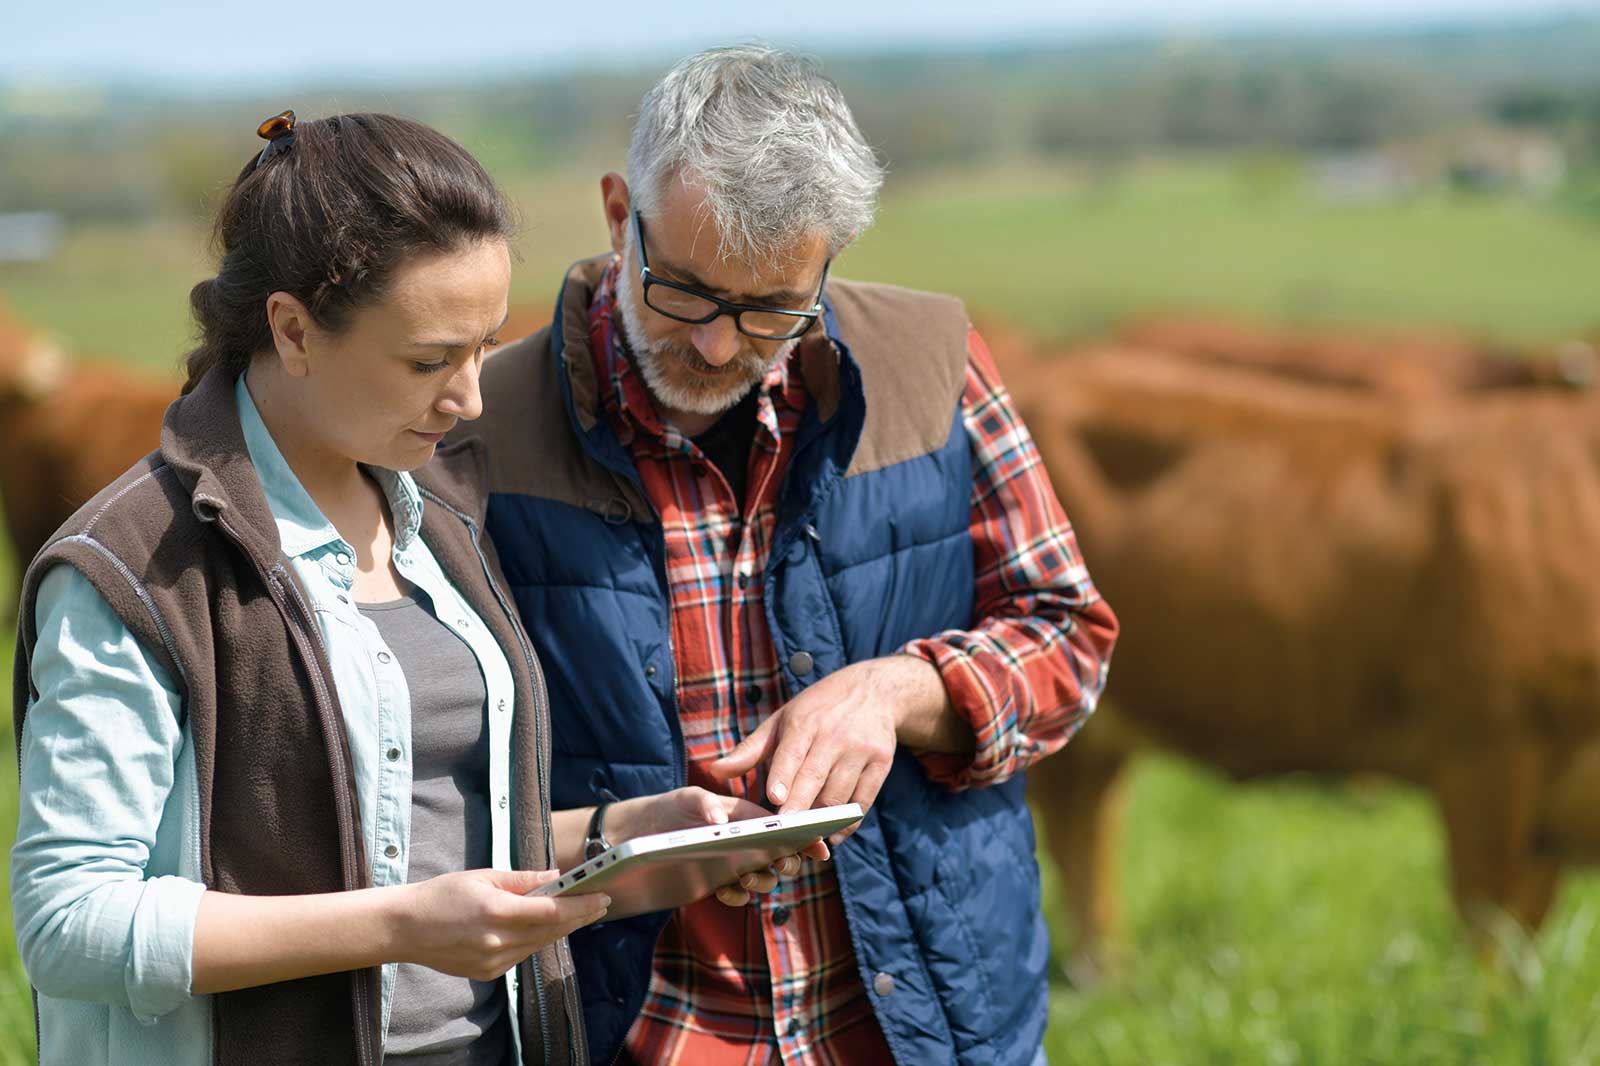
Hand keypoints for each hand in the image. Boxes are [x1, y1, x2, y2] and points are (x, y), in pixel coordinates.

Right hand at [393, 868, 607, 980]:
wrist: (405, 928)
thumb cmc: (442, 895)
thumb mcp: (483, 876)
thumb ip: (523, 879)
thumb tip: (556, 878)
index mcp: (497, 911)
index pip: (552, 912)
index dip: (582, 906)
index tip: (602, 897)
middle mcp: (498, 941)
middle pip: (551, 930)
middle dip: (579, 917)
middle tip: (600, 903)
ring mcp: (493, 961)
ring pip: (539, 944)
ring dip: (561, 929)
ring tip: (580, 913)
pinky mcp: (489, 973)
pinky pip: (522, 954)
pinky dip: (536, 939)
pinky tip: (546, 927)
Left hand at [609, 787, 828, 907]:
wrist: (635, 837)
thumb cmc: (667, 808)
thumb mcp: (684, 798)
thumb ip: (704, 804)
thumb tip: (723, 821)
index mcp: (746, 814)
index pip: (783, 824)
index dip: (806, 836)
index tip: (820, 847)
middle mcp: (745, 840)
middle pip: (781, 854)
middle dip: (788, 861)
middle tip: (781, 863)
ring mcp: (733, 863)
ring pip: (764, 877)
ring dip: (763, 880)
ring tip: (745, 876)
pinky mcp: (717, 883)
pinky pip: (739, 894)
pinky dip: (738, 896)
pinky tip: (724, 890)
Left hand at [707, 658, 909, 844]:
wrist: (873, 691)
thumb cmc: (817, 710)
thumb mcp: (782, 720)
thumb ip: (750, 750)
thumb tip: (714, 772)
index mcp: (806, 722)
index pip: (792, 753)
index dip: (783, 777)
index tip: (774, 800)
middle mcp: (835, 735)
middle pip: (815, 780)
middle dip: (800, 809)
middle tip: (784, 834)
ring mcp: (861, 750)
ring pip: (839, 796)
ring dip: (821, 822)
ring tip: (802, 839)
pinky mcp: (881, 763)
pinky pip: (863, 801)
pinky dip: (847, 823)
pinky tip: (831, 834)